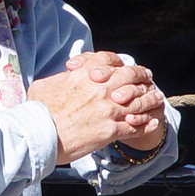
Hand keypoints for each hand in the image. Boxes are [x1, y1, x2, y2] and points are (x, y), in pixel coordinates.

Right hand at [27, 52, 166, 163]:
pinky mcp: (110, 130)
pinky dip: (146, 124)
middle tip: (148, 79)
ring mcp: (107, 110)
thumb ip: (60, 78)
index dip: (120, 62)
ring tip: (157, 100)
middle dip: (141, 77)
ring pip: (137, 101)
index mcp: (83, 75)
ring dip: (149, 100)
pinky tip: (152, 123)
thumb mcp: (44, 85)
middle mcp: (99, 89)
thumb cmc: (37, 112)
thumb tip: (67, 75)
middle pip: (129, 77)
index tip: (126, 65)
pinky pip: (135, 126)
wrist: (40, 135)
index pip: (108, 60)